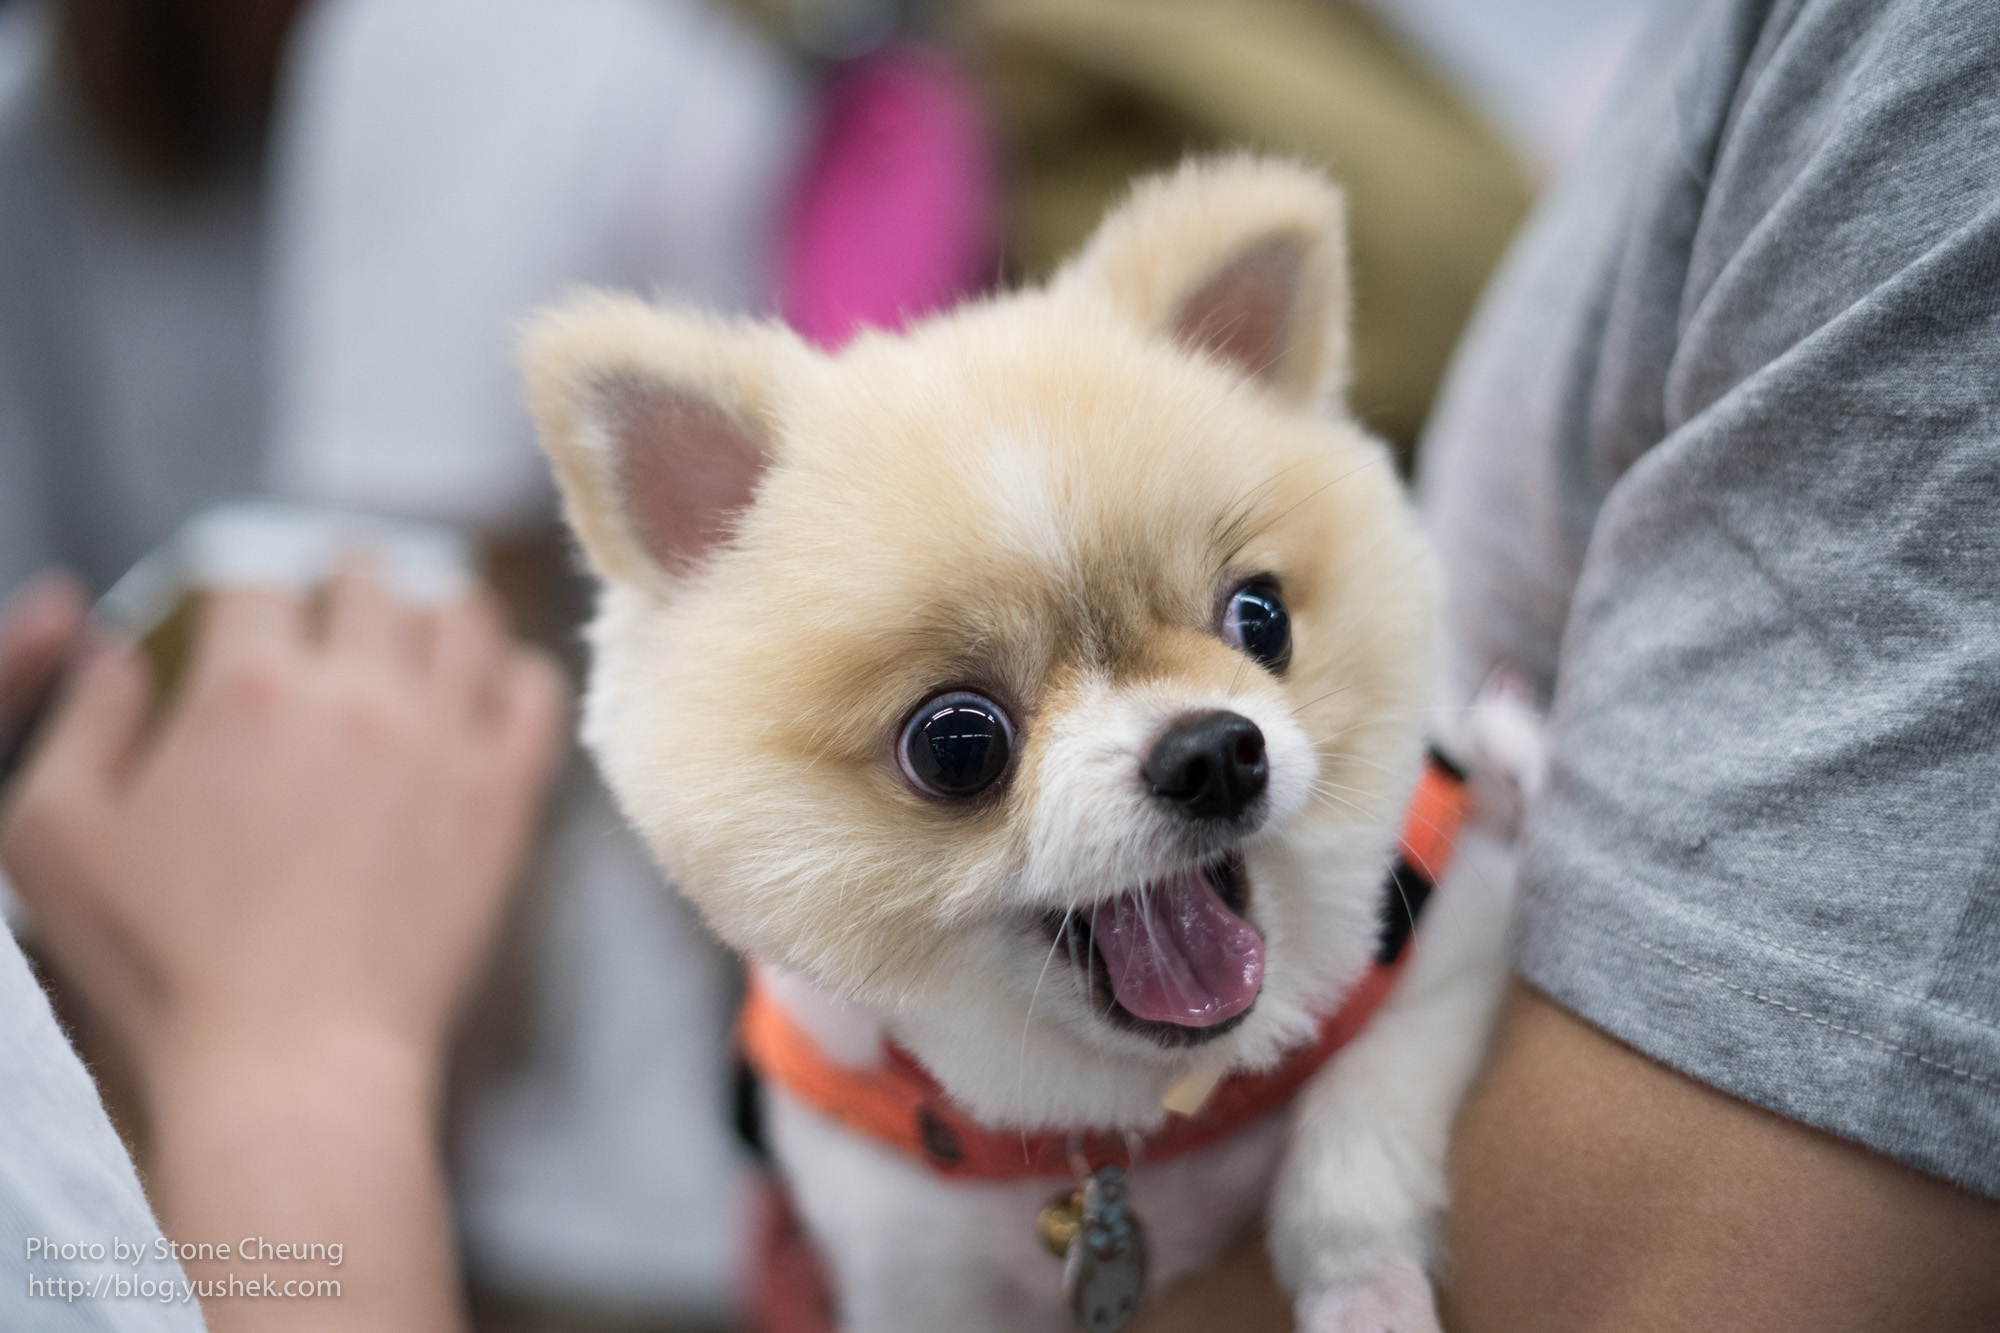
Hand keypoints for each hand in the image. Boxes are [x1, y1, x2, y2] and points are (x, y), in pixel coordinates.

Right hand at [2, 570, 565, 1088]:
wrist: (295, 1063)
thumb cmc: (164, 970)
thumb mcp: (56, 841)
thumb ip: (82, 722)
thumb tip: (121, 647)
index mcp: (244, 689)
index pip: (255, 578)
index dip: (244, 590)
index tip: (247, 618)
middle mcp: (356, 693)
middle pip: (370, 577)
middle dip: (343, 580)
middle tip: (337, 603)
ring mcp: (445, 739)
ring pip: (464, 615)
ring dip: (434, 612)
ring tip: (415, 638)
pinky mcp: (507, 796)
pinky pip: (537, 689)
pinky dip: (513, 673)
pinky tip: (487, 692)